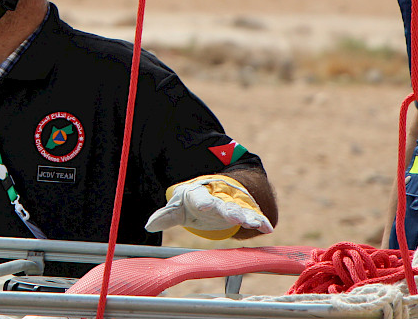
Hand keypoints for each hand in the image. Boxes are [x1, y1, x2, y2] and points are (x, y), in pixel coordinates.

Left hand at [145, 175, 272, 239]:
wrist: (214, 190)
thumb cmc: (193, 202)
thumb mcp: (178, 207)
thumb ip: (166, 216)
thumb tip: (149, 224)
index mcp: (200, 195)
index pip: (201, 197)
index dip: (203, 201)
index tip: (205, 206)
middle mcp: (219, 198)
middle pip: (224, 204)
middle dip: (230, 210)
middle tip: (234, 217)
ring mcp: (233, 204)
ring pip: (241, 209)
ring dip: (248, 216)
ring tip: (254, 223)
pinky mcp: (244, 211)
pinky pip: (254, 215)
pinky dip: (261, 221)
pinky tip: (268, 228)